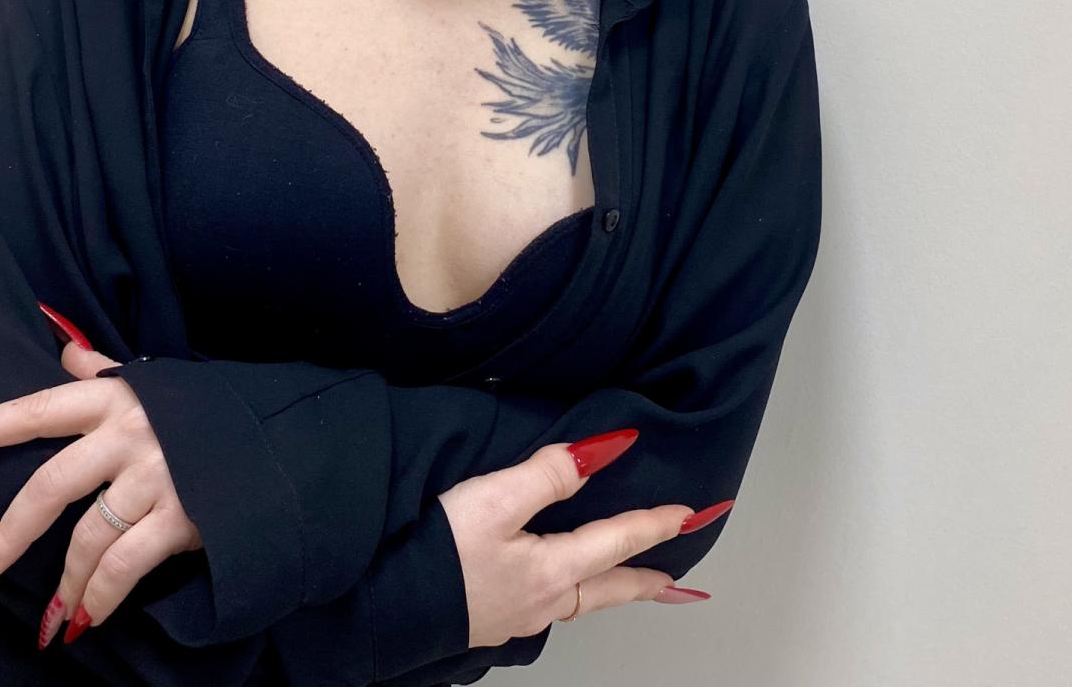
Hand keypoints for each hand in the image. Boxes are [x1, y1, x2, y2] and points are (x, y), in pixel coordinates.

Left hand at [0, 306, 202, 648]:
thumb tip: (61, 347)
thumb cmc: (215, 412)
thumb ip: (105, 372)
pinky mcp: (182, 516)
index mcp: (118, 397)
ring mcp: (157, 476)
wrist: (292, 438)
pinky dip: (100, 598)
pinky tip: (88, 617)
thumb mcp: (160, 383)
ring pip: (85, 539)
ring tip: (55, 616)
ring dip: (65, 584)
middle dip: (6, 540)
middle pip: (47, 488)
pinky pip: (122, 567)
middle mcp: (131, 433)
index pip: (35, 408)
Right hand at [438, 431, 723, 648]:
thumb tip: (603, 452)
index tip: (690, 512)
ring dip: (612, 591)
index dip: (654, 523)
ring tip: (630, 586)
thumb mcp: (494, 498)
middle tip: (681, 586)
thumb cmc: (434, 551)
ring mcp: (515, 616)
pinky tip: (558, 594)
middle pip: (609, 588)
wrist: (380, 607)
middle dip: (647, 582)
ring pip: (581, 601)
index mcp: (551, 570)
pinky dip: (573, 597)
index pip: (616, 541)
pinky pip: (550, 608)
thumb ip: (550, 473)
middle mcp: (542, 601)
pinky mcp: (490, 618)